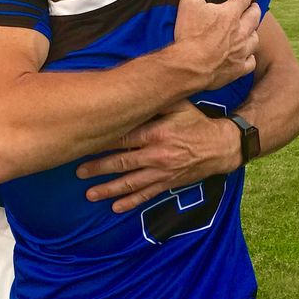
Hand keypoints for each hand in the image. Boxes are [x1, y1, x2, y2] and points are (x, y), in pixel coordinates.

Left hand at [77, 101, 241, 212]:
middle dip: (98, 168)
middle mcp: (157, 155)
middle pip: (122, 163)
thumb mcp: (179, 106)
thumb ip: (156, 100)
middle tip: (78, 172)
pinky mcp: (168, 184)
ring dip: (109, 189)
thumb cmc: (196, 122)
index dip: (102, 142)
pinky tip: (115, 207)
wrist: (220, 147)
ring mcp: (162, 172)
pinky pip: (146, 195)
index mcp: (156, 133)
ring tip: (90, 194)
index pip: (123, 138)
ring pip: (131, 183)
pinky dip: (130, 202)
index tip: (84, 143)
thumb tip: (134, 91)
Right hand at [172, 0, 259, 90]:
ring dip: (254, 33)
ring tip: (251, 31)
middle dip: (255, 10)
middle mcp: (241, 31)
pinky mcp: (238, 68)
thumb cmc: (190, 34)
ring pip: (255, 39)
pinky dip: (250, 57)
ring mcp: (242, 50)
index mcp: (231, 13)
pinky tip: (247, 56)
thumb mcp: (188, 3)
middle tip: (255, 8)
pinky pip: (251, 61)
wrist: (190, 65)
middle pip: (255, 17)